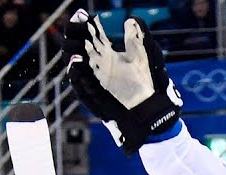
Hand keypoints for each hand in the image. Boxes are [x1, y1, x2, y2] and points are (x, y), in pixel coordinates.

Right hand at [63, 10, 181, 154]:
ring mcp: (95, 81)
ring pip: (76, 67)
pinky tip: (77, 66)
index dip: (84, 25)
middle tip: (76, 27)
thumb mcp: (145, 58)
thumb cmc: (149, 81)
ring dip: (72, 57)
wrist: (152, 109)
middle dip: (74, 37)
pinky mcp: (96, 97)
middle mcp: (98, 65)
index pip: (90, 36)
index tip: (83, 14)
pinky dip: (77, 77)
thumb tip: (132, 19)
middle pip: (79, 48)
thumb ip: (138, 39)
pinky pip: (81, 87)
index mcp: (107, 53)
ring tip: (75, 51)